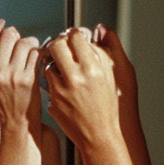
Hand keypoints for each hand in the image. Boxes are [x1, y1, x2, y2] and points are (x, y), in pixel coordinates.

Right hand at [0, 18, 42, 131]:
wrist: (17, 122)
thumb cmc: (5, 102)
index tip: (3, 23)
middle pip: (7, 36)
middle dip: (15, 33)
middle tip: (19, 38)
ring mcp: (13, 76)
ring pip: (23, 42)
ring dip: (30, 42)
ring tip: (31, 49)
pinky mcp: (29, 79)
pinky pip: (35, 54)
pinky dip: (39, 52)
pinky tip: (38, 58)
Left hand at [43, 26, 122, 147]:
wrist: (100, 135)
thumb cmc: (109, 106)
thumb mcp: (116, 75)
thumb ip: (106, 50)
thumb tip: (101, 29)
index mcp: (93, 69)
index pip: (76, 37)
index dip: (74, 34)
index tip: (74, 37)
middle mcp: (76, 78)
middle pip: (57, 46)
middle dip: (58, 43)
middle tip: (62, 46)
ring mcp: (62, 90)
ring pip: (48, 63)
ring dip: (53, 61)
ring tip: (62, 65)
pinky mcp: (53, 101)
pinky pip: (47, 81)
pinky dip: (52, 78)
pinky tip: (61, 82)